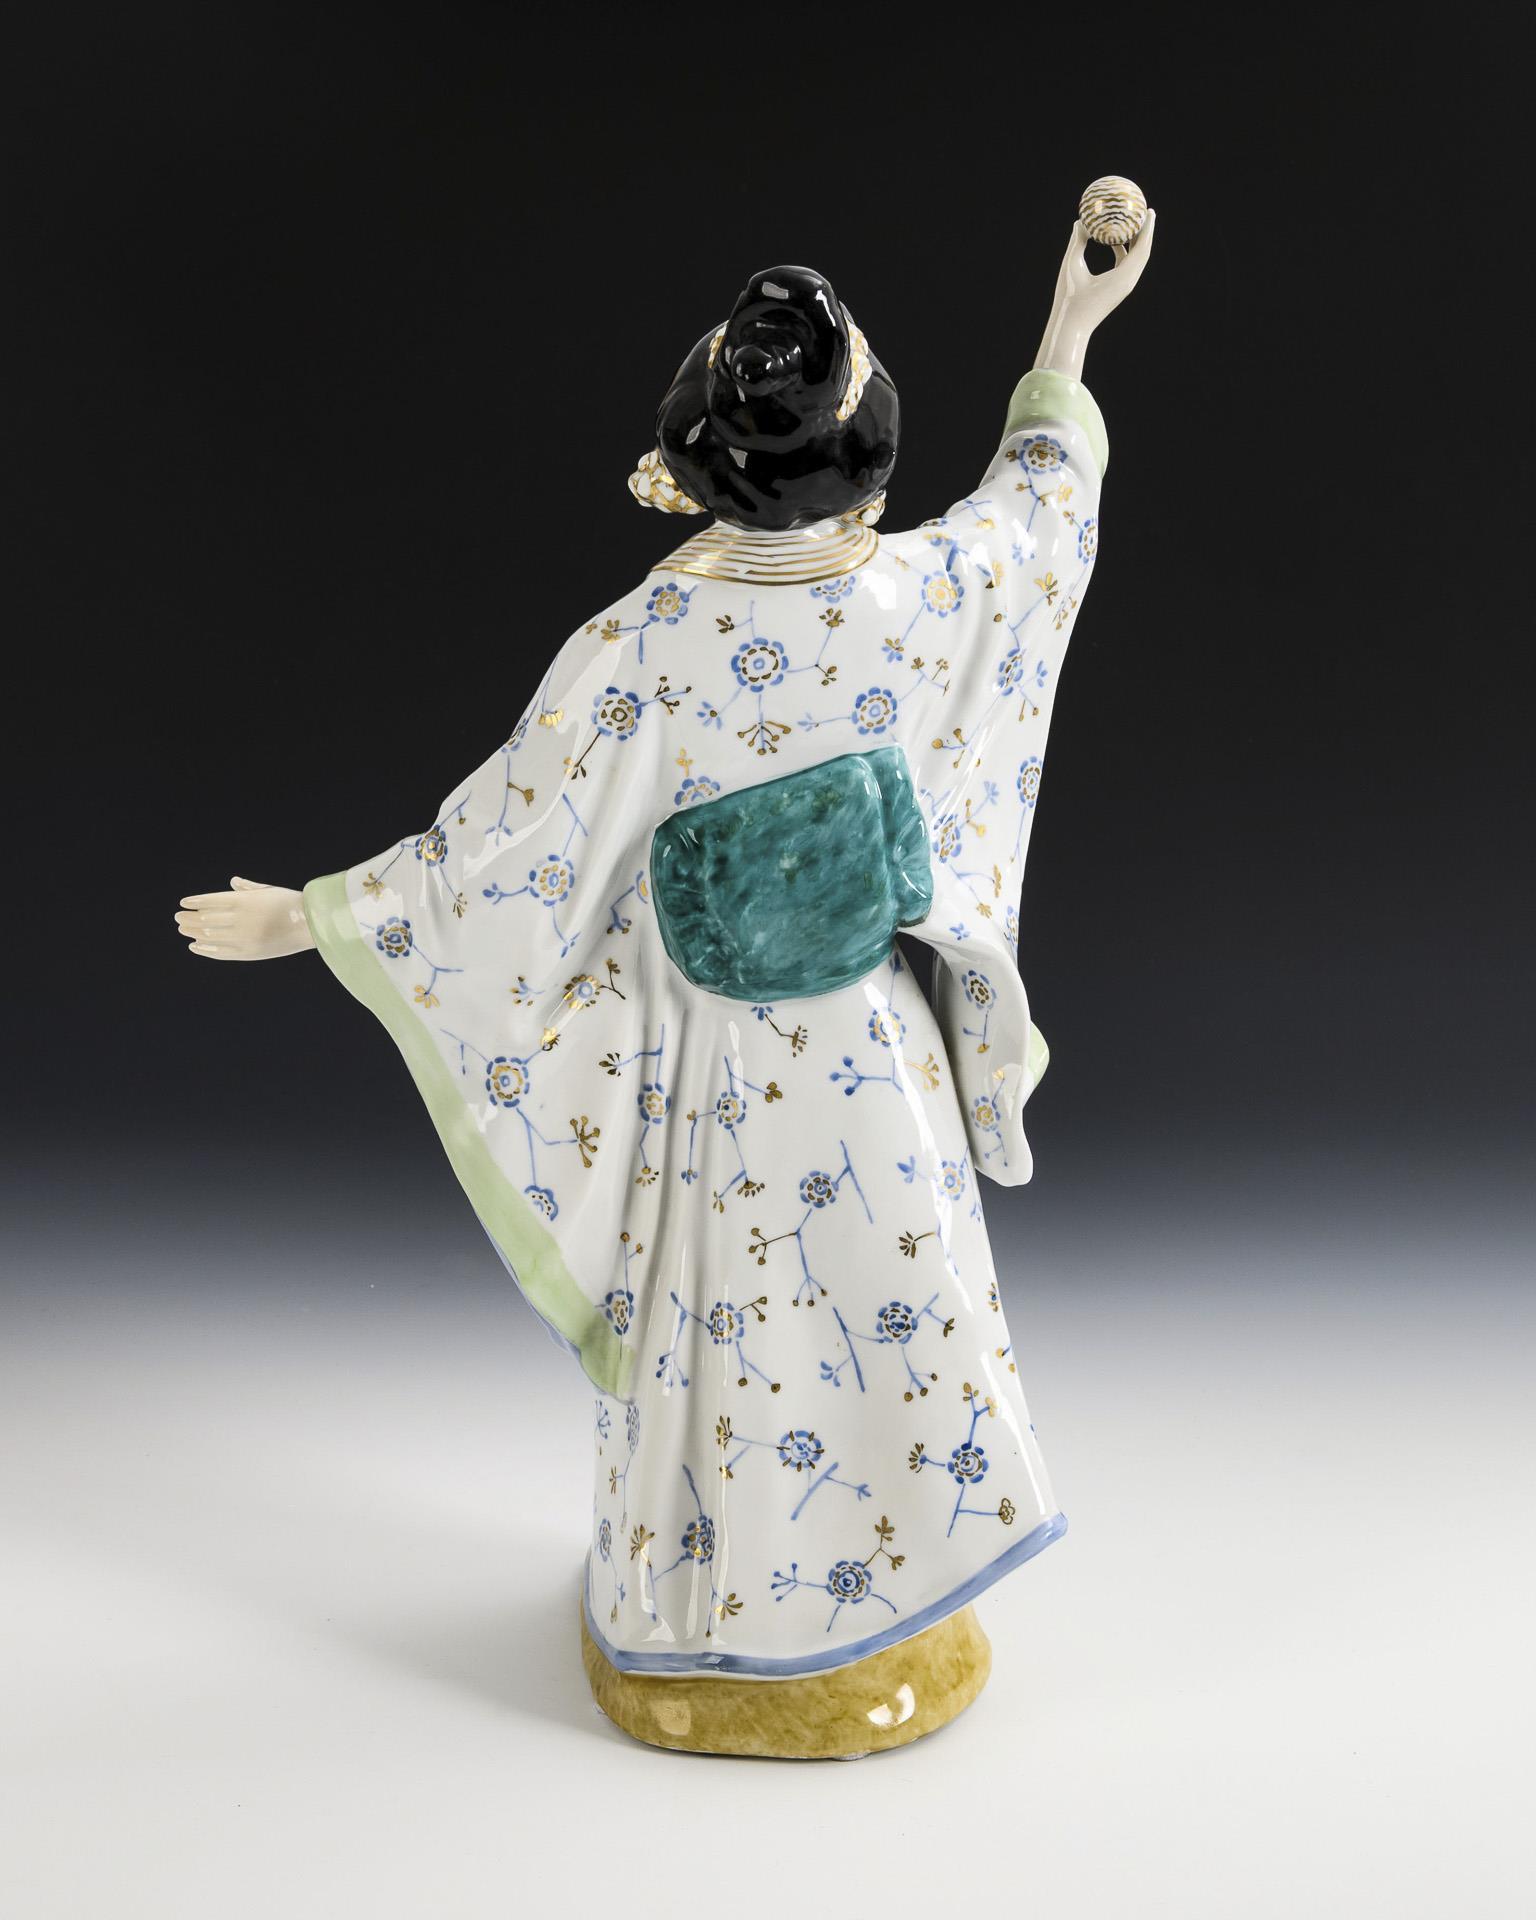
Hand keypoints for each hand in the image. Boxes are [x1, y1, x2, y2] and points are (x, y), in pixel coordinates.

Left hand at [175, 876, 314, 959]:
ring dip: (192, 933)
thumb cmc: (292, 903)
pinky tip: (195, 946)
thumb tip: (234, 881)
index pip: (210, 901)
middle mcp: (241, 919)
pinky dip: (205, 950)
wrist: (312, 925)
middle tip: (178, 918)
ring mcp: (244, 937)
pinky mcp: (249, 953)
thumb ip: (249, 888)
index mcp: (245, 900)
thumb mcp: (270, 890)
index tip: (183, 903)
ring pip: (209, 936)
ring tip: (183, 930)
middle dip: (188, 918)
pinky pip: (221, 952)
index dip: (195, 902)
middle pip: (206, 919)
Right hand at [1034, 209, 1155, 380]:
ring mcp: (1124, 287)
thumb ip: (1078, 242)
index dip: (1147, 228)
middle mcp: (1128, 282)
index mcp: (1123, 277)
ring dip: (1135, 241)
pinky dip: (1123, 252)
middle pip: (1143, 252)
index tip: (1149, 210)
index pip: (1142, 248)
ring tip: (1131, 223)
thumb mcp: (1072, 266)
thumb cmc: (1070, 299)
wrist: (1071, 328)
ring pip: (1135, 260)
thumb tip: (1081, 221)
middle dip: (1145, 231)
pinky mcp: (1117, 290)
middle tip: (1143, 212)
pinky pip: (1125, 266)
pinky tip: (1114, 242)